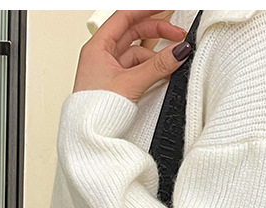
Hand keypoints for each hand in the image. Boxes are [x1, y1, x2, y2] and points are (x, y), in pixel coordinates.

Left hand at [72, 10, 190, 102]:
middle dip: (156, 32)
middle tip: (177, 36)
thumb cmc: (94, 112)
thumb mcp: (131, 84)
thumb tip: (178, 51)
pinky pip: (137, 70)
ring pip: (137, 53)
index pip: (124, 17)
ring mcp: (110, 71)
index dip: (145, 10)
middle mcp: (102, 56)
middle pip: (133, 33)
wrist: (88, 138)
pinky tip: (162, 75)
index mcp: (98, 48)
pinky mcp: (117, 86)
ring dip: (156, 55)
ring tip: (172, 61)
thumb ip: (157, 67)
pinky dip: (151, 70)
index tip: (164, 8)